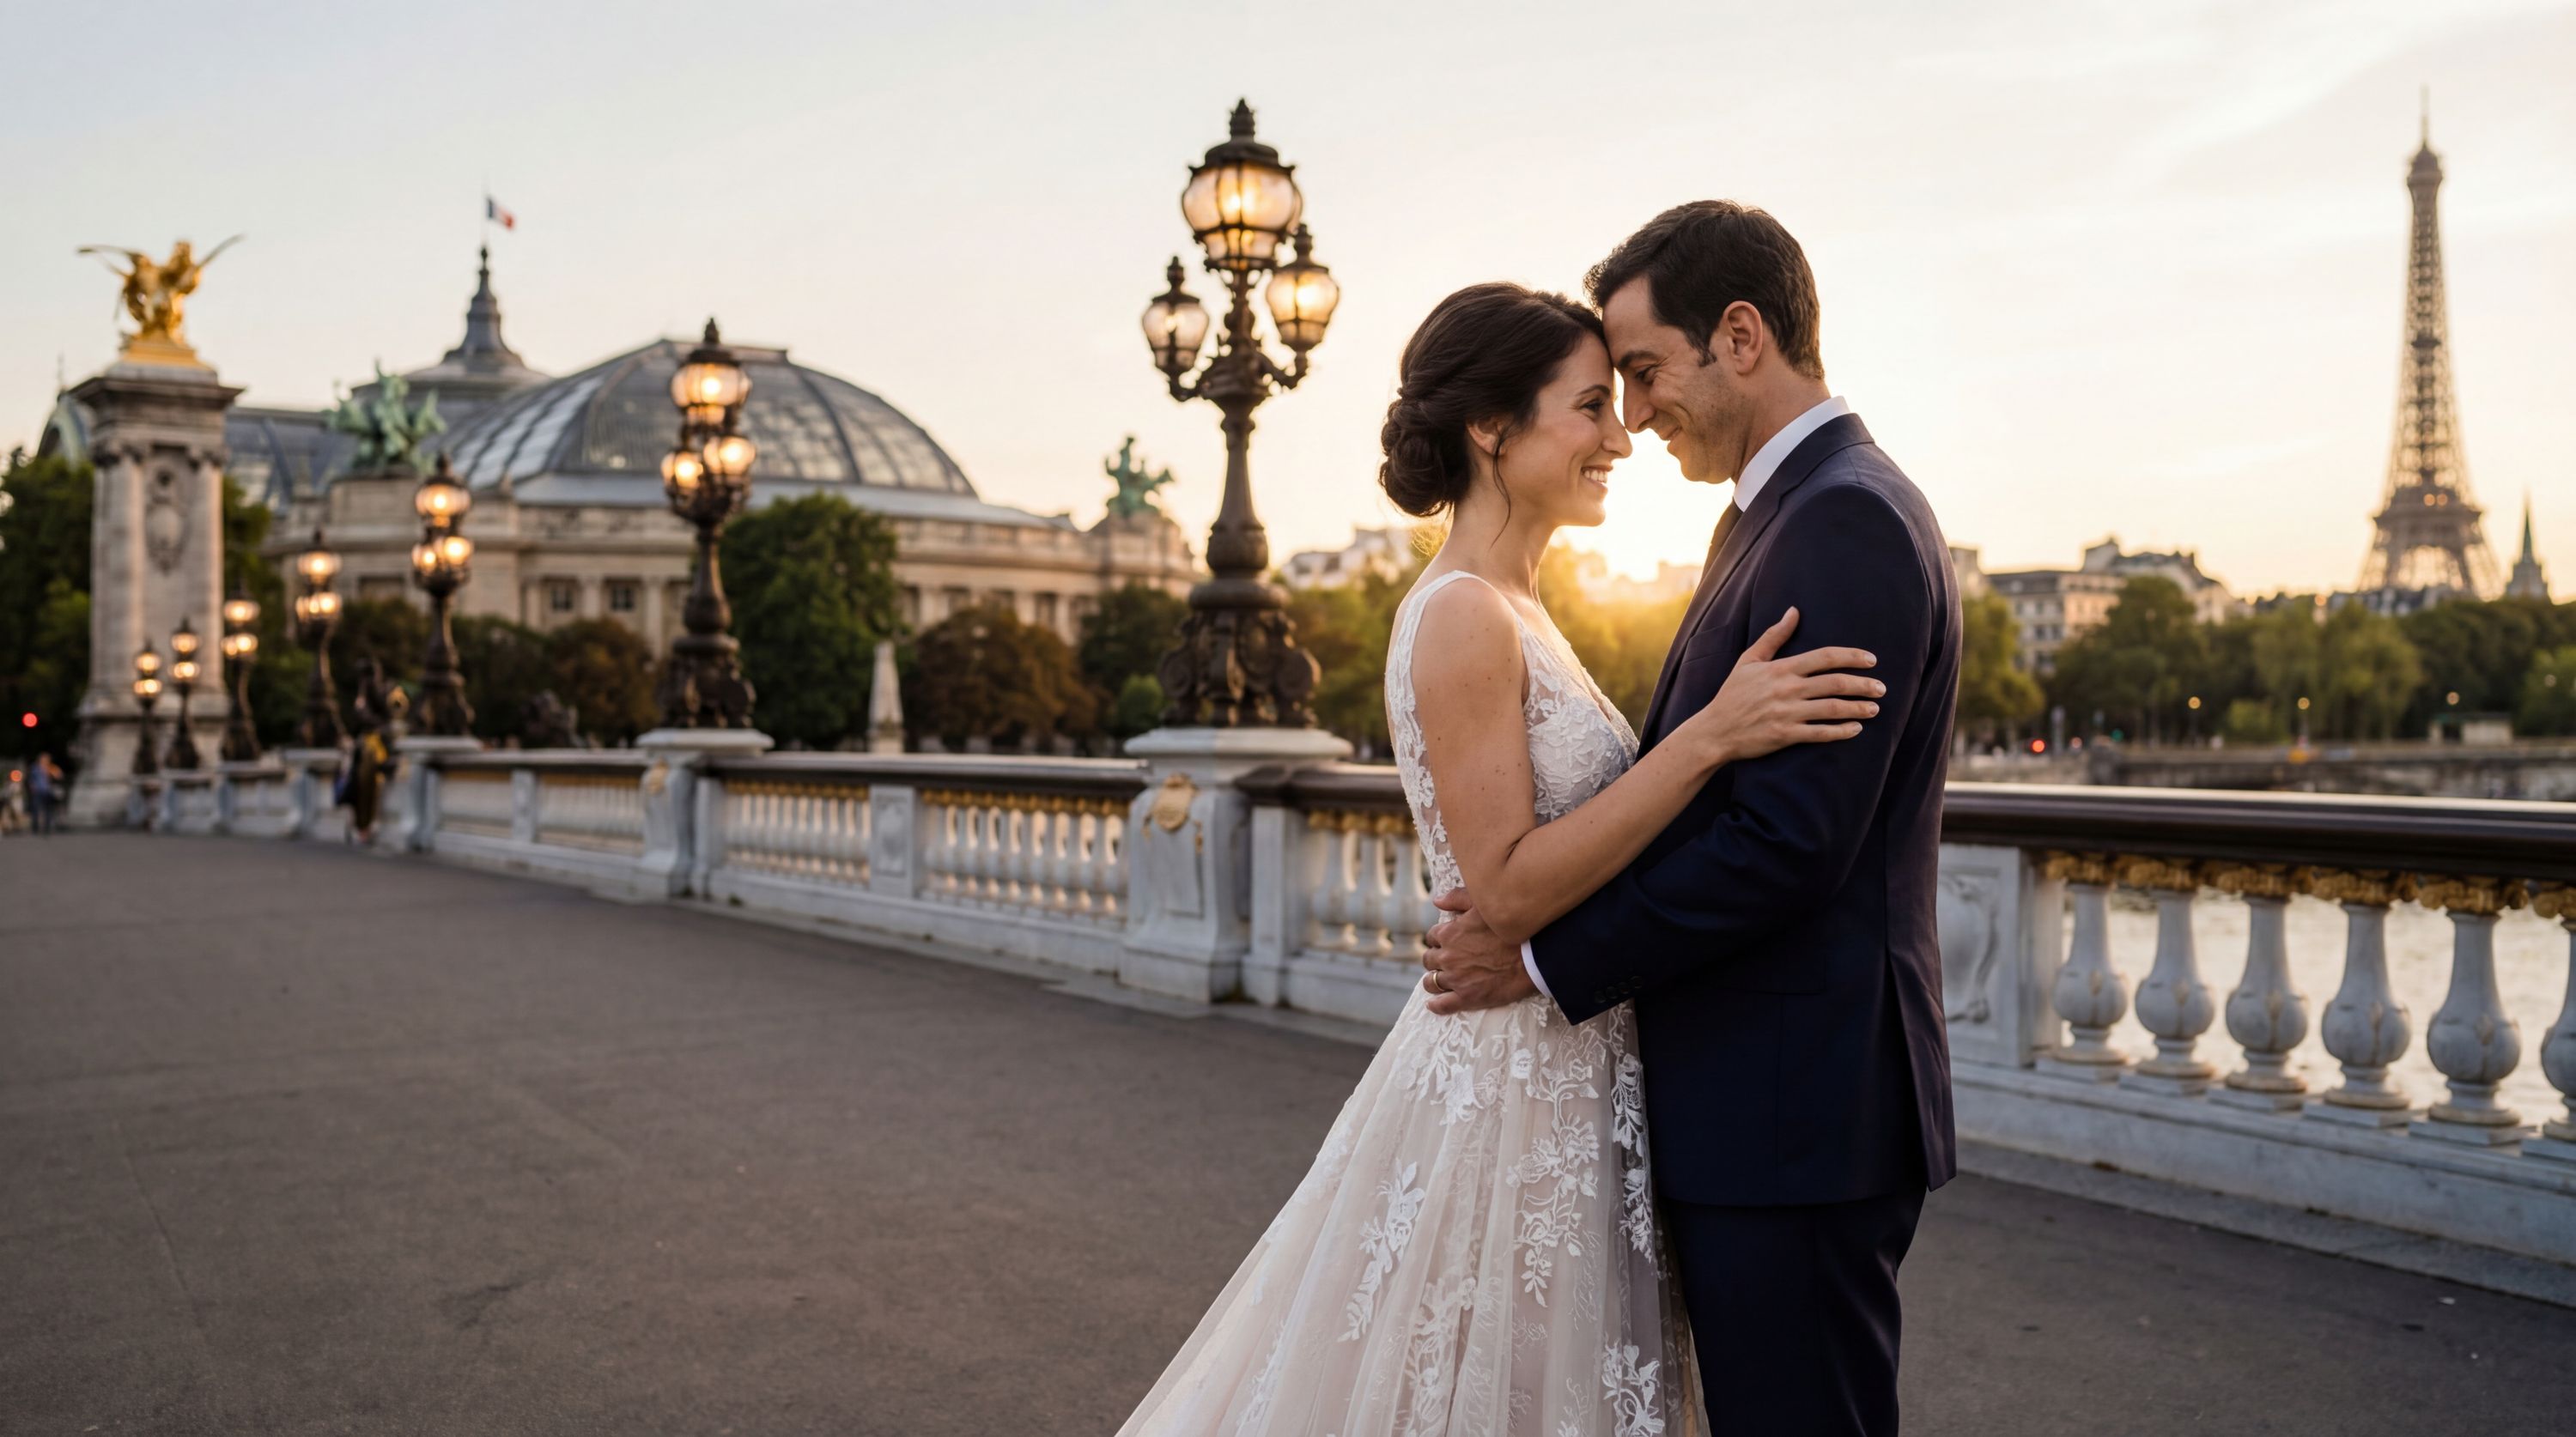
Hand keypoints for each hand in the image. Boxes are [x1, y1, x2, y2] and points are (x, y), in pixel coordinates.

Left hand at [1420, 888, 1536, 1015]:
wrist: (1533, 957)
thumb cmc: (1510, 928)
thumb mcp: (1483, 905)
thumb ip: (1457, 898)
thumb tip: (1437, 901)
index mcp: (1449, 934)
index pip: (1432, 937)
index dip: (1439, 940)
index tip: (1447, 943)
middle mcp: (1447, 957)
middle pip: (1429, 960)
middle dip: (1436, 960)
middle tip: (1446, 961)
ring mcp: (1455, 979)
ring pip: (1430, 982)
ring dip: (1433, 981)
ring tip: (1439, 981)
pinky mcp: (1467, 998)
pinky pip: (1442, 1005)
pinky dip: (1435, 1005)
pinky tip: (1434, 1004)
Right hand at [1681, 607, 1882, 767]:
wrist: (1714, 731)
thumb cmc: (1732, 694)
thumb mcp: (1749, 660)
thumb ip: (1774, 636)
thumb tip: (1794, 611)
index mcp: (1781, 669)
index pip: (1824, 657)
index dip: (1851, 657)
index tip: (1871, 660)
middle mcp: (1787, 689)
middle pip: (1835, 683)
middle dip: (1863, 684)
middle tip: (1881, 688)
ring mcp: (1787, 713)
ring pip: (1832, 708)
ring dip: (1858, 707)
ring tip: (1875, 708)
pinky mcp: (1785, 735)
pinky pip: (1821, 733)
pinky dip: (1842, 731)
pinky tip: (1856, 728)